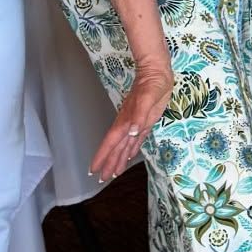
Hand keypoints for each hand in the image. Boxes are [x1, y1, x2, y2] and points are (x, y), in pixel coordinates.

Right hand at [90, 55, 173, 183]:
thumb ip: (140, 115)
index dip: (103, 156)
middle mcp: (128, 124)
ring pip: (124, 146)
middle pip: (115, 148)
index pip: (111, 142)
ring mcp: (136, 123)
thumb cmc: (153, 83)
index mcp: (126, 121)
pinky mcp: (145, 122)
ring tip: (112, 173)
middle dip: (108, 163)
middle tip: (101, 179)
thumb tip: (132, 132)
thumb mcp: (148, 98)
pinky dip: (130, 150)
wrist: (157, 72)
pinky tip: (128, 157)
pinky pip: (135, 140)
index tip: (94, 169)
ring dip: (118, 160)